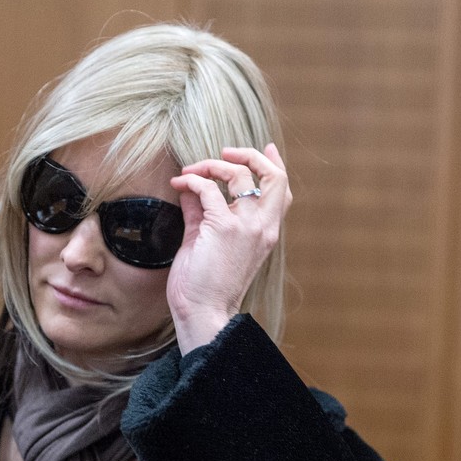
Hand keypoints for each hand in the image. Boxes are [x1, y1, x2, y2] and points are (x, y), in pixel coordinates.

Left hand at [167, 143, 291, 353]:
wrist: (204, 312)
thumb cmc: (206, 285)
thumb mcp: (208, 241)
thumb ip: (204, 213)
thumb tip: (193, 189)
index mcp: (267, 232)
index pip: (282, 191)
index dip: (275, 164)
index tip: (267, 147)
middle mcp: (263, 227)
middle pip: (274, 176)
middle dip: (251, 155)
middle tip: (225, 153)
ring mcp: (246, 226)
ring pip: (239, 175)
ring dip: (212, 165)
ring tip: (191, 171)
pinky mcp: (223, 227)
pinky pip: (208, 189)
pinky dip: (191, 180)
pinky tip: (179, 184)